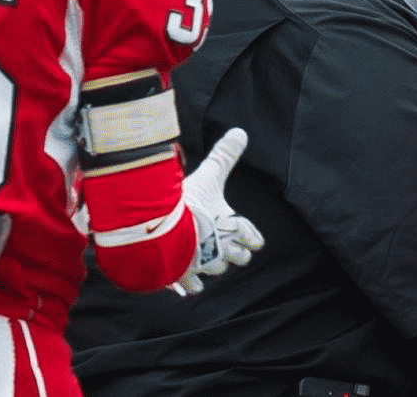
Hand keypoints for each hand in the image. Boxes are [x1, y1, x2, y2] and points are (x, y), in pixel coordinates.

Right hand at [175, 128, 263, 294]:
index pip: (249, 234)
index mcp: (231, 227)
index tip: (256, 243)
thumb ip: (224, 155)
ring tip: (209, 263)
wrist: (160, 231)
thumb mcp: (208, 175)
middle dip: (236, 254)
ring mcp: (203, 265)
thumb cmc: (187, 202)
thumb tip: (240, 132)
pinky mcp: (183, 276)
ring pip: (216, 270)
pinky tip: (189, 284)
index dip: (252, 238)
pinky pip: (192, 285)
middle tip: (237, 254)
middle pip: (236, 256)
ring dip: (213, 266)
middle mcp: (221, 249)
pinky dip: (191, 283)